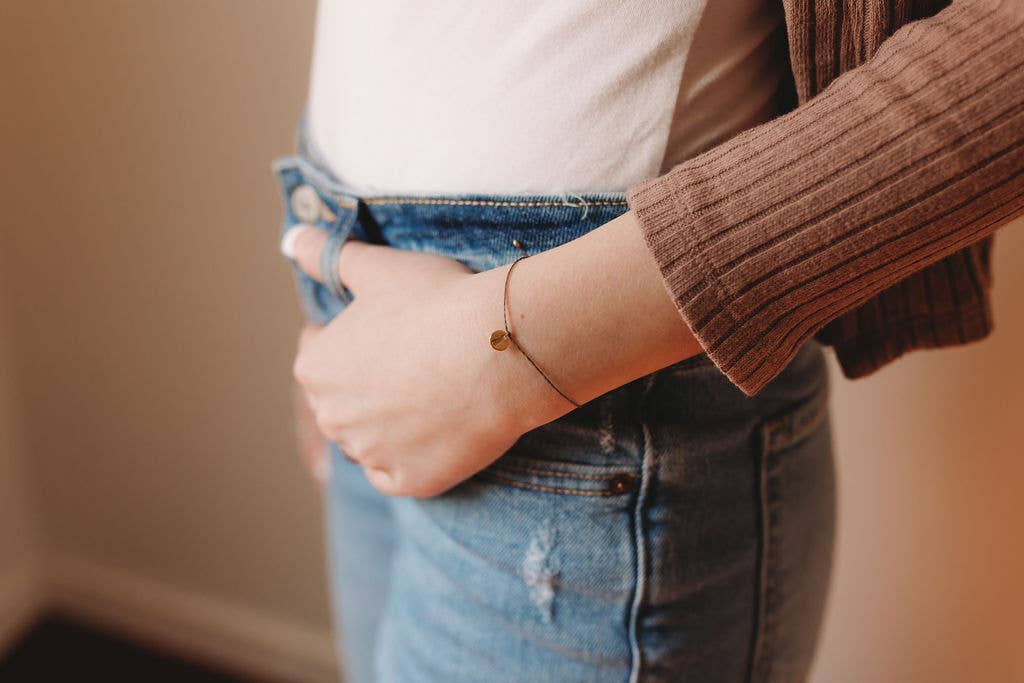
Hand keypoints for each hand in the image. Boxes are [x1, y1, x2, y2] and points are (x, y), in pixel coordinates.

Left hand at [285, 227, 568, 498]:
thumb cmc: (438, 302)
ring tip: (437, 391)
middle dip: (372, 385)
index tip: (398, 329)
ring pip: (372, 439)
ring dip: (393, 423)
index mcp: (314, 368)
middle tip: (421, 359)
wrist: (503, 350)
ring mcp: (370, 454)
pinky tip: (440, 428)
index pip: (323, 353)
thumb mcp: (379, 267)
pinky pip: (400, 473)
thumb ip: (327, 255)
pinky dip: (415, 456)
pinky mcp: (410, 481)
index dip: (362, 337)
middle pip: (347, 401)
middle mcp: (331, 418)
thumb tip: (290, 239)